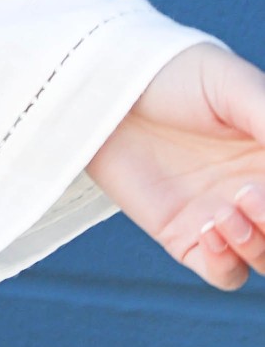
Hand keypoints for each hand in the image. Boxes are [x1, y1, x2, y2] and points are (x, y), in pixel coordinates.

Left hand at [88, 43, 264, 289]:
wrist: (99, 87)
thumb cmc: (169, 73)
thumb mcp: (229, 85)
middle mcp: (259, 188)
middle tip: (250, 195)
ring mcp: (226, 216)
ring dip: (259, 244)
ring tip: (226, 209)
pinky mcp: (186, 236)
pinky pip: (224, 273)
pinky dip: (228, 263)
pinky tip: (209, 230)